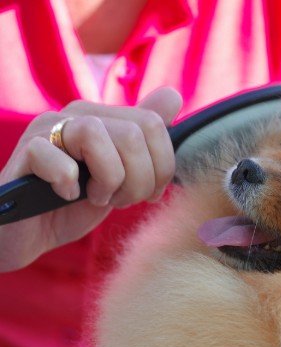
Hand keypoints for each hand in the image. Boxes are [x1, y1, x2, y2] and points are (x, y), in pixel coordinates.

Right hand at [0, 87, 181, 270]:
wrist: (31, 232)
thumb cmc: (78, 203)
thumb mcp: (123, 174)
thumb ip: (147, 138)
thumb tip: (172, 96)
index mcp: (105, 117)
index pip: (153, 123)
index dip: (162, 166)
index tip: (150, 193)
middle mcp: (77, 115)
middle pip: (134, 132)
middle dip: (140, 179)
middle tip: (122, 200)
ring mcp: (47, 131)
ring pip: (95, 135)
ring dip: (108, 179)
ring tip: (97, 197)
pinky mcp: (26, 154)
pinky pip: (56, 159)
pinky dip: (69, 183)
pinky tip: (68, 195)